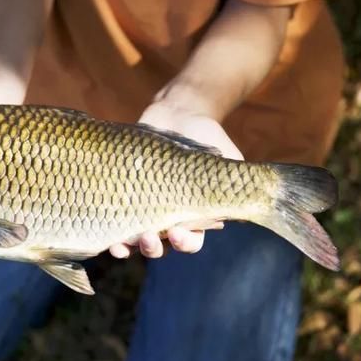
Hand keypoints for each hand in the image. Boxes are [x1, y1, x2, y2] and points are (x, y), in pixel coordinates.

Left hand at [108, 101, 243, 258]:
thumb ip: (236, 182)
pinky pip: (115, 222)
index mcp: (195, 216)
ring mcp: (144, 209)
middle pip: (161, 246)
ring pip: (136, 240)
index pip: (192, 241)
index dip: (185, 242)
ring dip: (128, 246)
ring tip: (121, 244)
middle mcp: (169, 218)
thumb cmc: (208, 135)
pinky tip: (106, 235)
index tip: (178, 233)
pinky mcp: (122, 198)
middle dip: (153, 247)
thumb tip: (254, 201)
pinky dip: (110, 231)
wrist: (177, 113)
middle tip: (148, 238)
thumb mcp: (227, 158)